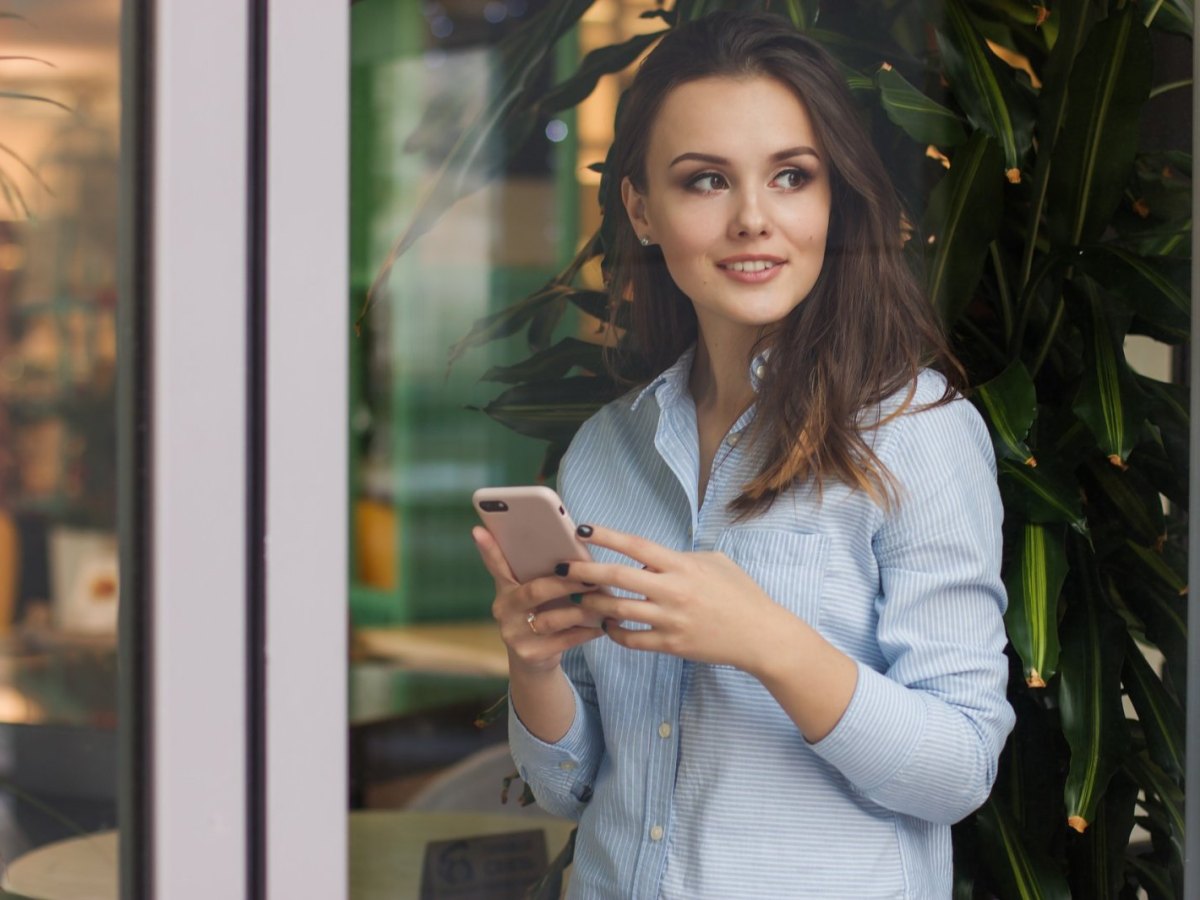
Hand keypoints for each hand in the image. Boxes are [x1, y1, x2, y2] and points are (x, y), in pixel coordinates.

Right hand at [472, 526, 602, 675]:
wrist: (534, 661)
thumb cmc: (541, 614)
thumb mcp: (535, 594)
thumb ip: (542, 573)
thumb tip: (572, 547)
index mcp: (505, 589)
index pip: (496, 564)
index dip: (487, 548)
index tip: (478, 530)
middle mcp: (503, 610)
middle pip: (534, 591)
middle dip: (566, 583)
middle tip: (591, 576)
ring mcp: (514, 635)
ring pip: (552, 618)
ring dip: (582, 610)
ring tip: (603, 602)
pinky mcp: (531, 654)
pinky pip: (564, 640)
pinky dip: (587, 631)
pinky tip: (602, 625)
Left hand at [563, 524, 795, 672]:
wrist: (760, 635)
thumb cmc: (741, 594)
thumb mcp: (716, 562)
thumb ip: (681, 557)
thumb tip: (653, 556)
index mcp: (682, 565)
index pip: (636, 546)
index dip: (607, 536)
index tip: (582, 530)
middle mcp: (672, 591)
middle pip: (618, 578)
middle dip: (585, 572)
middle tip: (562, 568)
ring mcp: (670, 620)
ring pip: (618, 610)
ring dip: (594, 604)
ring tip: (578, 598)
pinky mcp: (670, 645)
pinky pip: (631, 639)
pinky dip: (614, 632)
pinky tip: (607, 625)